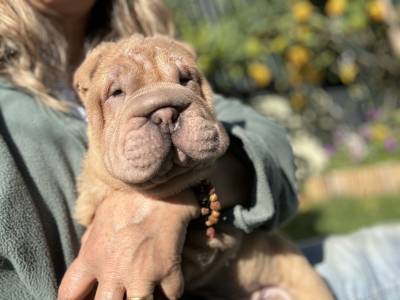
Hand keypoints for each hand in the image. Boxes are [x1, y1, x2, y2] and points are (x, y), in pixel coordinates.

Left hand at [58, 189, 198, 299]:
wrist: (160, 184)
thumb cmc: (130, 196)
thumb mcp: (101, 215)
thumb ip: (91, 238)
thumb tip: (87, 248)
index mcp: (93, 256)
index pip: (69, 294)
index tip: (89, 299)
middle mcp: (113, 270)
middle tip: (125, 291)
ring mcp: (141, 273)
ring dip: (145, 299)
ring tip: (150, 290)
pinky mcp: (167, 269)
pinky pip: (172, 294)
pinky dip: (172, 289)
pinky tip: (171, 277)